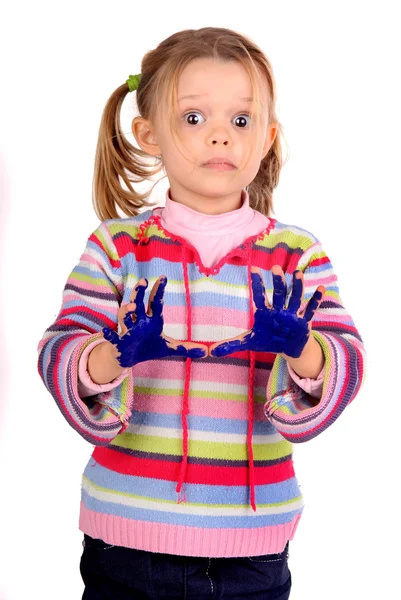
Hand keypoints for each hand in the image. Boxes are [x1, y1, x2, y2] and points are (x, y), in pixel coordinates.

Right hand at [102, 276, 207, 366]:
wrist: (131, 357)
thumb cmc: (149, 347)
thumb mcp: (170, 348)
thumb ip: (187, 348)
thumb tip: (206, 351)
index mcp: (151, 320)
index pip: (155, 302)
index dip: (158, 290)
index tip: (163, 277)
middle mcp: (139, 321)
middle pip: (138, 303)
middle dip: (139, 293)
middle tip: (143, 281)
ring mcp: (128, 330)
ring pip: (124, 316)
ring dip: (126, 310)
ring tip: (132, 307)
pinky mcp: (120, 342)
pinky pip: (113, 337)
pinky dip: (108, 335)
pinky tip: (106, 331)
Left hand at [209, 266, 324, 358]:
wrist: (288, 348)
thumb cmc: (268, 340)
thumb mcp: (250, 342)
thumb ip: (231, 344)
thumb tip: (211, 351)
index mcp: (265, 312)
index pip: (260, 296)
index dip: (257, 284)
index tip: (253, 269)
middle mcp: (279, 310)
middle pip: (279, 293)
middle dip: (278, 282)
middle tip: (276, 268)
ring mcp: (292, 314)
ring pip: (295, 298)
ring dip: (297, 286)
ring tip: (298, 273)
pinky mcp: (304, 322)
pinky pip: (311, 309)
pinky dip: (316, 300)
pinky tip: (321, 288)